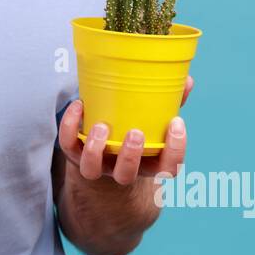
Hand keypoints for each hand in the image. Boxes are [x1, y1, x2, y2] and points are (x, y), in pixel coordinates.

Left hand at [56, 76, 192, 185]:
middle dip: (130, 156)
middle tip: (135, 132)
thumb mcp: (155, 120)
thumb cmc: (136, 130)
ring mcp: (96, 164)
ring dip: (96, 149)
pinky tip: (79, 105)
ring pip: (91, 170)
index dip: (176, 150)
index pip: (168, 168)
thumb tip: (186, 79)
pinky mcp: (74, 154)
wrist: (104, 151)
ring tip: (102, 125)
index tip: (177, 123)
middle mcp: (121, 169)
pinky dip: (70, 126)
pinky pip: (68, 146)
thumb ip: (170, 103)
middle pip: (126, 175)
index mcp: (148, 163)